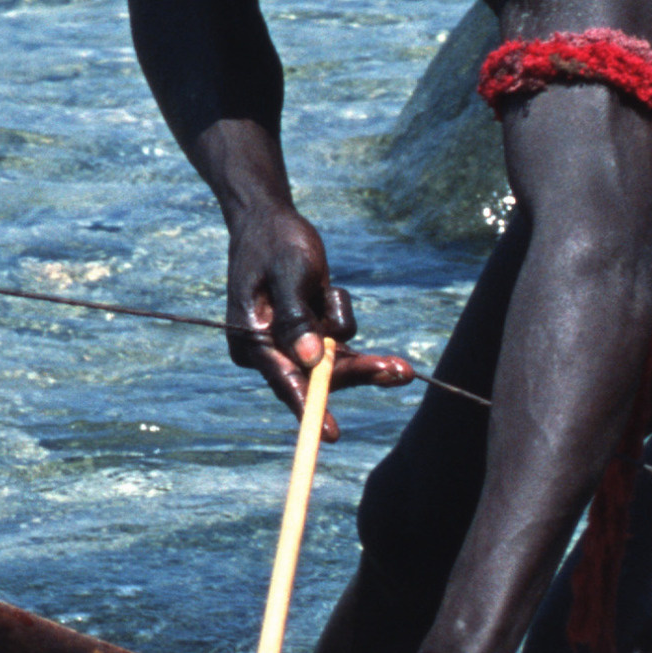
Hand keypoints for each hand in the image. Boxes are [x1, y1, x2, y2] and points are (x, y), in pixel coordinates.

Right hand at [217, 209, 422, 421]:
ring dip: (361, 359)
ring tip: (401, 366)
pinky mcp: (302, 333)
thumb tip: (311, 360)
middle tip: (401, 372)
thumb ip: (297, 316)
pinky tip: (330, 291)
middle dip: (357, 373)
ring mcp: (284, 343)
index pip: (283, 379)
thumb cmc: (276, 241)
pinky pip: (335, 345)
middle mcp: (265, 348)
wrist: (268, 218)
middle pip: (315, 375)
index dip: (308, 407)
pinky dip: (344, 329)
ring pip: (331, 364)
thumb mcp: (289, 272)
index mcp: (250, 338)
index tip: (331, 434)